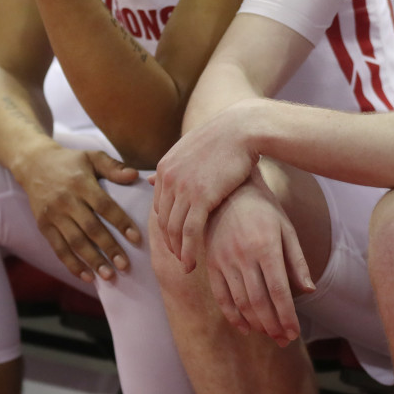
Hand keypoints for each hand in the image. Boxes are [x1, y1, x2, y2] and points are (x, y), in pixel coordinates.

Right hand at [14, 144, 141, 282]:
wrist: (33, 164)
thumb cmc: (71, 162)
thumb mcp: (92, 156)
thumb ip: (113, 166)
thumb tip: (135, 176)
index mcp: (81, 184)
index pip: (104, 206)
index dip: (120, 222)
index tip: (136, 238)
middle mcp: (66, 201)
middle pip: (90, 228)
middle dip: (109, 248)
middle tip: (125, 265)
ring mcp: (53, 215)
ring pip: (74, 242)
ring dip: (92, 261)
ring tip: (109, 275)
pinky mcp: (43, 226)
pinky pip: (58, 248)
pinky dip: (72, 264)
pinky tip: (86, 275)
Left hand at [154, 100, 262, 270]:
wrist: (244, 129)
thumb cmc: (226, 139)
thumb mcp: (193, 150)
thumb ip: (174, 168)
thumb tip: (150, 179)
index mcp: (165, 167)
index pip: (159, 205)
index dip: (166, 225)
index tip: (176, 239)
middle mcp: (168, 178)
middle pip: (163, 220)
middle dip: (170, 242)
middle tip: (179, 258)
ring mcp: (182, 187)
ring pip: (173, 229)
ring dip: (178, 251)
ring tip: (186, 265)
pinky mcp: (200, 196)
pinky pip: (189, 231)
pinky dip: (188, 251)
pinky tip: (192, 263)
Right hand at [203, 177, 314, 344]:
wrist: (229, 190)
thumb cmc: (265, 209)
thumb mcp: (286, 228)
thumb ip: (296, 261)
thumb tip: (309, 291)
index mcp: (266, 246)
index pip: (279, 291)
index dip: (287, 316)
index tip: (294, 333)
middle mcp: (244, 255)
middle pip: (259, 301)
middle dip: (273, 325)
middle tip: (284, 340)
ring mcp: (224, 260)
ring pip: (241, 302)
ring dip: (256, 324)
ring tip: (270, 335)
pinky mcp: (211, 263)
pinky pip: (221, 296)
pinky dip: (233, 316)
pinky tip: (245, 327)